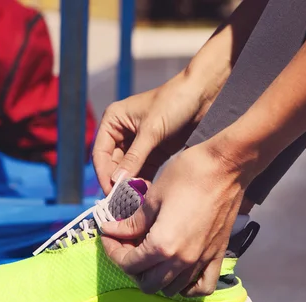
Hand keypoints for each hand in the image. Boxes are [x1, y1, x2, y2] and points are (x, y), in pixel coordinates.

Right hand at [92, 74, 209, 194]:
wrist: (204, 93)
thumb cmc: (174, 102)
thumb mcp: (152, 131)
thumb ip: (134, 158)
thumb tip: (117, 181)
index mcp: (114, 120)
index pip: (100, 153)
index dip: (104, 174)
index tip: (110, 193)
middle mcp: (123, 132)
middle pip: (113, 164)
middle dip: (118, 183)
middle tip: (123, 203)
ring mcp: (139, 142)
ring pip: (128, 170)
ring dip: (131, 185)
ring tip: (135, 203)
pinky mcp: (155, 150)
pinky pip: (144, 171)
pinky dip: (144, 183)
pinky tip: (146, 196)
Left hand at [100, 140, 245, 296]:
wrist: (226, 166)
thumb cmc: (188, 175)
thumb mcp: (152, 197)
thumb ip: (132, 222)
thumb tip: (112, 231)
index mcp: (162, 246)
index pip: (129, 264)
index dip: (113, 251)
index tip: (109, 236)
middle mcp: (182, 261)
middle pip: (148, 283)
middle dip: (131, 267)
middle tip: (127, 245)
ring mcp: (201, 261)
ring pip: (171, 289)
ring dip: (155, 276)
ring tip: (149, 254)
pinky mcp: (217, 256)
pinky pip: (202, 286)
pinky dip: (187, 287)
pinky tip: (178, 272)